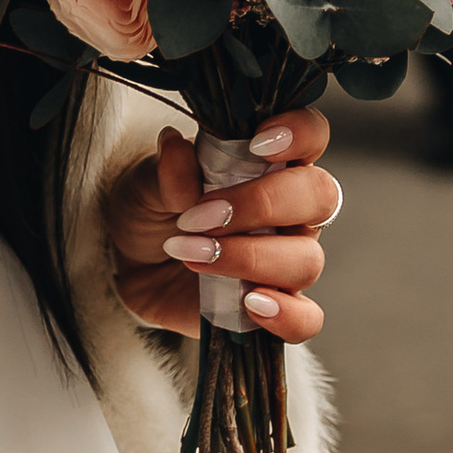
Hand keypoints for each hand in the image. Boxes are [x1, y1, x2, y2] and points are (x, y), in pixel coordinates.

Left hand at [103, 109, 338, 342]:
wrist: (132, 267)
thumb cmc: (151, 211)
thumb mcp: (145, 185)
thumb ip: (166, 171)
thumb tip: (175, 146)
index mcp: (271, 163)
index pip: (311, 136)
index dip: (300, 133)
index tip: (257, 144)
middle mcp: (289, 210)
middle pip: (319, 196)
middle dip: (263, 203)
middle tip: (203, 215)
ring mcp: (286, 260)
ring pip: (307, 258)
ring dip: (250, 257)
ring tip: (193, 256)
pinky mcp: (275, 307)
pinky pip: (306, 319)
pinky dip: (285, 314)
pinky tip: (248, 302)